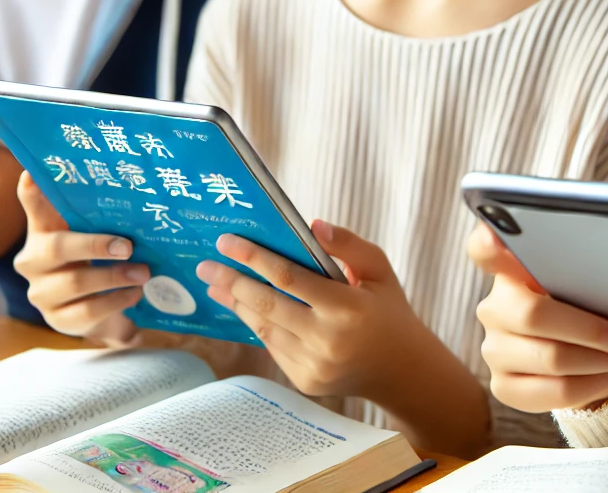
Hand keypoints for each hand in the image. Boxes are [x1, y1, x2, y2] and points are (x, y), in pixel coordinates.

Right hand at [13, 172, 147, 345]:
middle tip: (129, 247)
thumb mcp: (94, 236)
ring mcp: (42, 293)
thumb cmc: (94, 262)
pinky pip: (88, 310)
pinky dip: (116, 300)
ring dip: (115, 276)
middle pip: (57, 248)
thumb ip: (99, 217)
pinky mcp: (57, 320)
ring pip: (76, 282)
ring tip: (143, 273)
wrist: (97, 311)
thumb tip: (132, 194)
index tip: (32, 176)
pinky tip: (135, 293)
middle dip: (95, 246)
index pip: (34, 208)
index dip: (32, 193)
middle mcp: (33, 261)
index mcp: (42, 232)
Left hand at [196, 221, 491, 456]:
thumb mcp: (379, 269)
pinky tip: (242, 306)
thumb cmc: (388, 309)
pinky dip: (256, 324)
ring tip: (215, 284)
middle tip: (206, 265)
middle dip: (232, 281)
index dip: (254, 257)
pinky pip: (273, 346)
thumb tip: (311, 225)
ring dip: (236, 304)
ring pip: (264, 328)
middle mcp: (328, 340)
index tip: (227, 241)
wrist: (401, 370)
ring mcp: (315, 365)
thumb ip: (348, 244)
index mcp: (348, 308)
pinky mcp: (306, 381)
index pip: (289, 277)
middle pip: (267, 305)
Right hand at [467, 222, 607, 411]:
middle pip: (534, 315)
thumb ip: (584, 270)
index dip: (487, 243)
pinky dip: (589, 387)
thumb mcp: (584, 282)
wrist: (581, 354)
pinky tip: (607, 378)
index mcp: (510, 270)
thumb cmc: (586, 306)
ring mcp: (493, 348)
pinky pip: (552, 392)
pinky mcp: (503, 385)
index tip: (498, 239)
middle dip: (593, 332)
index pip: (483, 248)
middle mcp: (493, 307)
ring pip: (550, 358)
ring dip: (599, 362)